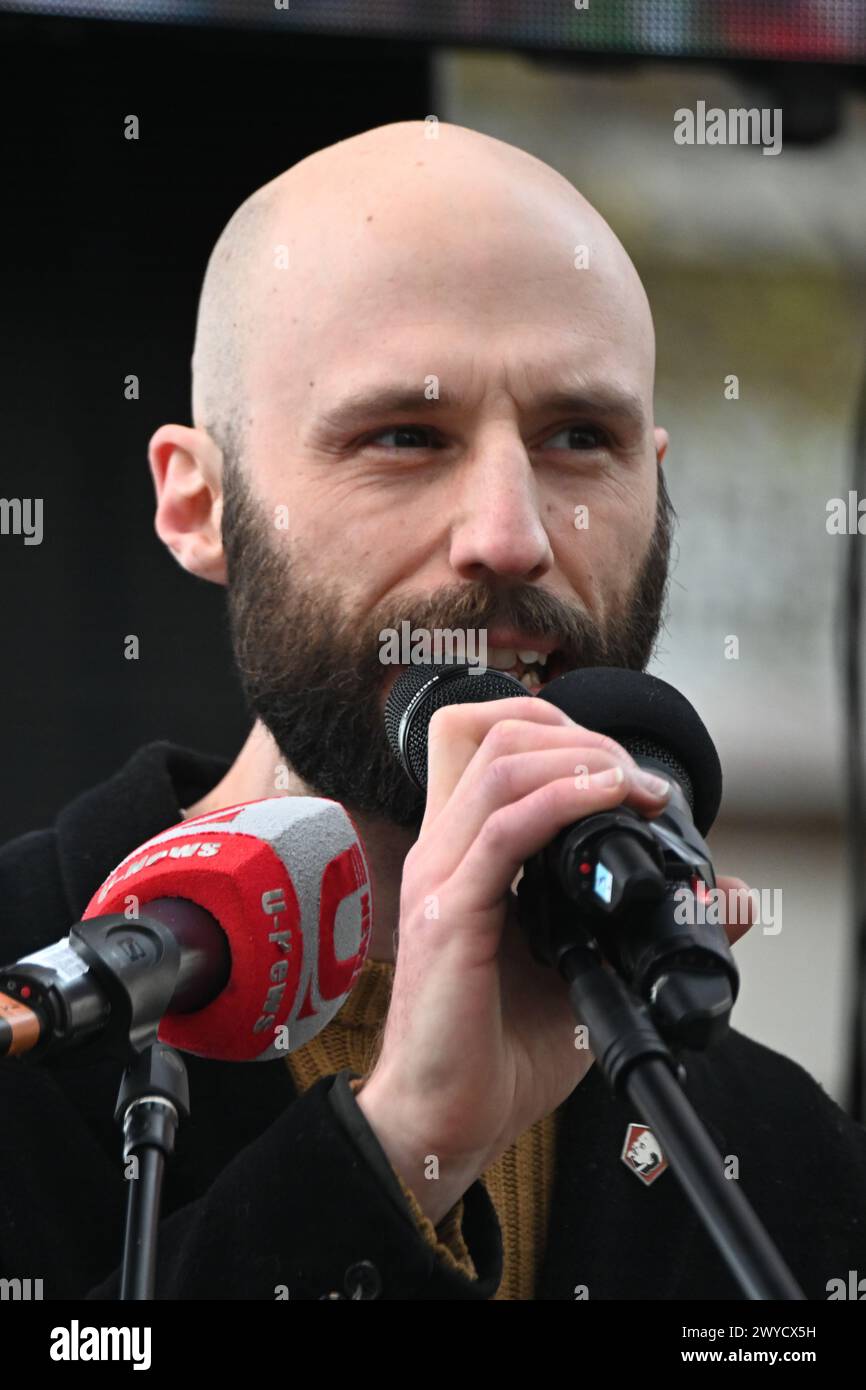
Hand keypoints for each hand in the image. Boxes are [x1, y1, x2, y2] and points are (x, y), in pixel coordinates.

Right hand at [357, 695, 689, 1223]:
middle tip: (634, 777)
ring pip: (501, 764)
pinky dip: (565, 798)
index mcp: (463, 852)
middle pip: (494, 732)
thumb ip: (640, 920)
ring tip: (633, 786)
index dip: (558, 731)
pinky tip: (608, 802)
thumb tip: (725, 894)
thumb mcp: (584, 966)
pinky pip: (506, 828)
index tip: (623, 770)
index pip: (488, 741)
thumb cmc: (500, 1048)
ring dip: (582, 758)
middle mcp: (443, 851)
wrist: (450, 1116)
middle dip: (578, 734)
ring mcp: (440, 876)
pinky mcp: (449, 913)